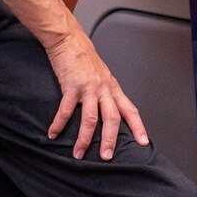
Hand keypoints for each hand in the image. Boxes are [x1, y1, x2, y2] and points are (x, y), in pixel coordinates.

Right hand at [44, 28, 148, 159]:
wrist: (69, 39)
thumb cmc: (84, 58)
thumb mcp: (102, 76)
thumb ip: (106, 94)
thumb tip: (109, 113)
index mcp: (113, 88)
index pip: (130, 110)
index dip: (138, 127)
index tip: (143, 142)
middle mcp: (104, 89)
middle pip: (112, 118)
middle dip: (110, 139)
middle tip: (106, 157)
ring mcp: (88, 88)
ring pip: (91, 118)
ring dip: (84, 138)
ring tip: (78, 154)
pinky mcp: (71, 86)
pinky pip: (65, 110)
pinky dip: (58, 124)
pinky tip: (53, 134)